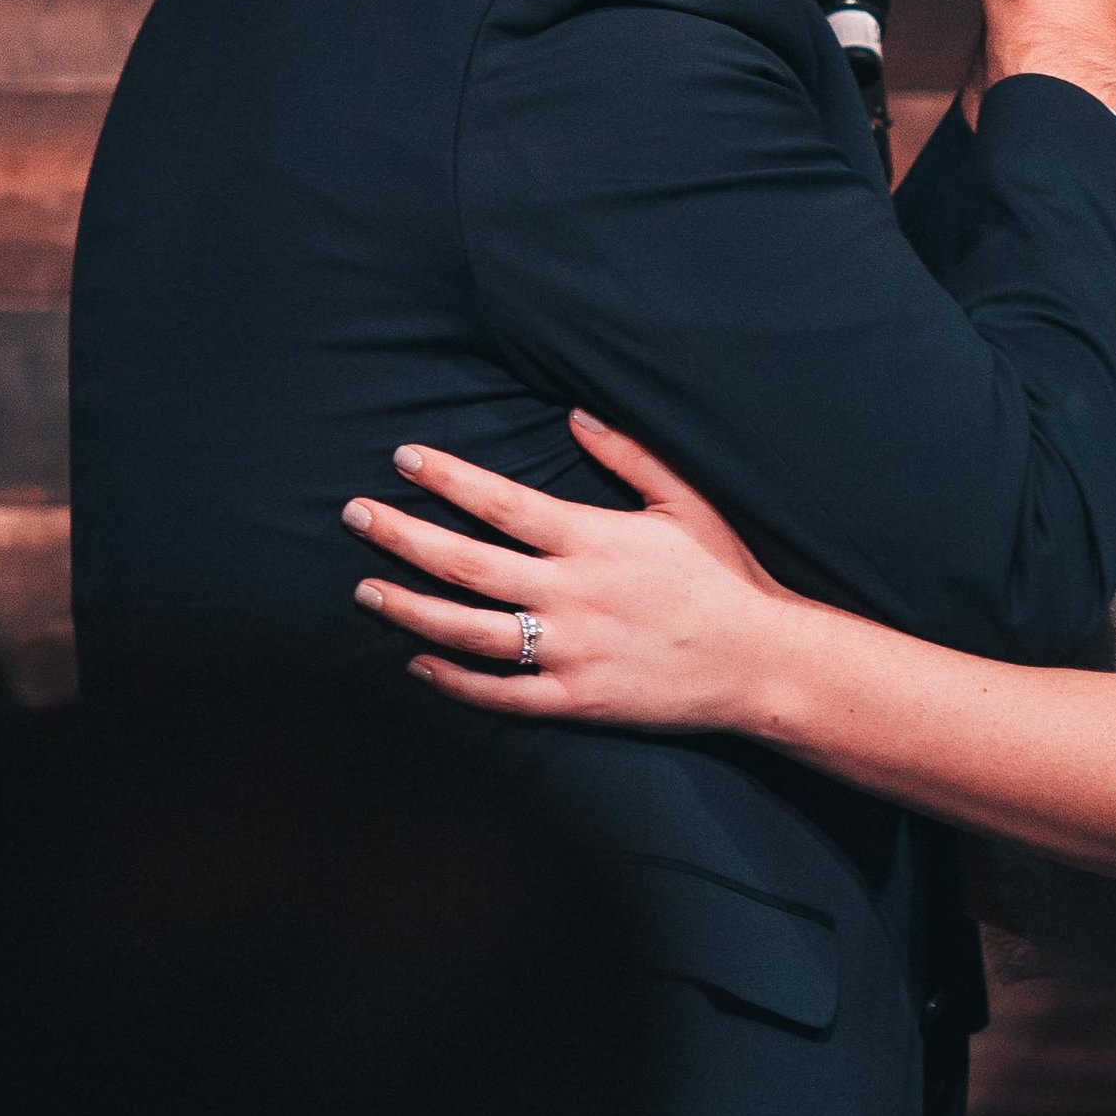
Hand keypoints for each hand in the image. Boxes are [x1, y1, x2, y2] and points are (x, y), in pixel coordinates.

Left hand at [341, 411, 787, 729]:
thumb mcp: (684, 501)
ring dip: (410, 608)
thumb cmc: (725, 576)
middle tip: (354, 515)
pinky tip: (416, 662)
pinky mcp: (577, 701)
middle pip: (467, 563)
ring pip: (469, 630)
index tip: (403, 459)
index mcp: (594, 539)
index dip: (446, 479)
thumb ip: (628, 456)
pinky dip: (454, 680)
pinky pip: (501, 694)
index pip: (501, 502)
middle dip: (402, 536)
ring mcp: (571, 651)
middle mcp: (573, 594)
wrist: (761, 662)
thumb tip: (574, 414)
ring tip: (363, 589)